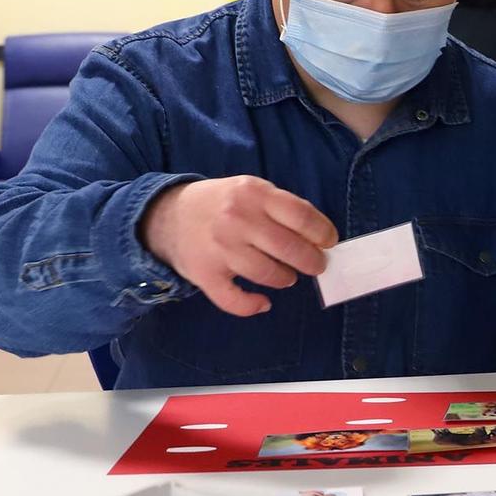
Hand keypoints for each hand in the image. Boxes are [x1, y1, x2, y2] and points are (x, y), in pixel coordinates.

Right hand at [140, 176, 336, 316]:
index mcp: (253, 193)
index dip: (322, 232)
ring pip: (268, 274)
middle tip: (316, 265)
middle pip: (289, 248)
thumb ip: (280, 207)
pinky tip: (263, 303)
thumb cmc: (220, 204)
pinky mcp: (205, 274)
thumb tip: (318, 236)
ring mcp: (220, 248)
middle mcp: (237, 219)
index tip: (329, 242)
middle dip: (312, 261)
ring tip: (287, 276)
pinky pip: (233, 300)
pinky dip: (252, 306)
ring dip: (285, 279)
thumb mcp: (249, 190)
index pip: (301, 215)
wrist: (166, 215)